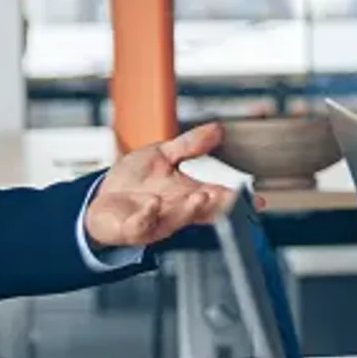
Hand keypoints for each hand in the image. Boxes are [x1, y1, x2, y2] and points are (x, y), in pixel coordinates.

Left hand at [86, 123, 230, 248]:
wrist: (99, 198)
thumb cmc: (133, 181)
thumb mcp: (162, 154)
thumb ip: (189, 145)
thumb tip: (217, 129)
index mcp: (185, 193)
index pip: (218, 196)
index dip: (237, 198)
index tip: (257, 198)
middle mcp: (175, 210)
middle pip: (203, 211)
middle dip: (219, 206)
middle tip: (232, 198)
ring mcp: (156, 221)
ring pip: (177, 220)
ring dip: (190, 210)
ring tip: (201, 196)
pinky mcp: (133, 228)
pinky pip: (142, 224)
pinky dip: (148, 214)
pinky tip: (153, 203)